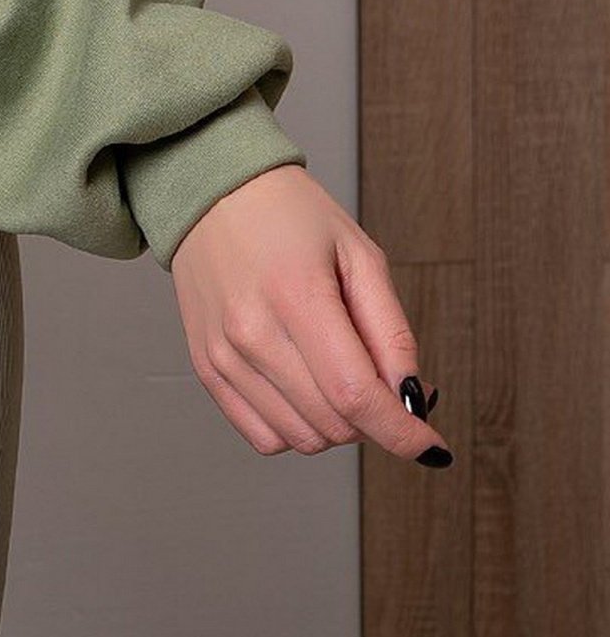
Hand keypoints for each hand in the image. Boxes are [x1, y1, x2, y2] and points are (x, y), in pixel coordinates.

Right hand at [168, 166, 450, 464]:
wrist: (212, 192)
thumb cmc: (290, 216)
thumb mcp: (359, 254)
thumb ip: (391, 331)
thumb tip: (411, 398)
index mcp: (296, 294)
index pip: (355, 394)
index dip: (401, 431)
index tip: (430, 444)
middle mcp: (252, 332)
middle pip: (333, 424)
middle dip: (374, 418)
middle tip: (381, 381)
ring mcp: (223, 354)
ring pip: (302, 439)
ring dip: (336, 425)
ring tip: (337, 375)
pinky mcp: (206, 368)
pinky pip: (264, 437)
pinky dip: (296, 428)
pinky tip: (303, 388)